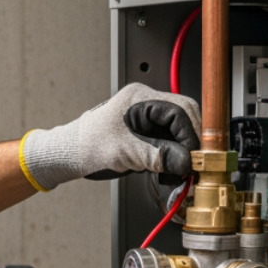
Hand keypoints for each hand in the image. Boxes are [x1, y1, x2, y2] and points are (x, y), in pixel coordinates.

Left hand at [19, 83, 200, 190]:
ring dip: (185, 149)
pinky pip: (171, 139)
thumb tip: (187, 162)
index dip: (191, 134)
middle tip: (196, 163)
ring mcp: (149, 117)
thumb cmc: (87, 146)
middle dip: (192, 140)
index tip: (196, 156)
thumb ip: (158, 156)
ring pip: (181, 129)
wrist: (71, 154)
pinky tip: (174, 168)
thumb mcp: (125, 153)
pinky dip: (176, 155)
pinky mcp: (149, 131)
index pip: (180, 110)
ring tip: (184, 169)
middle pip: (185, 117)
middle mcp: (147, 103)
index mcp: (140, 98)